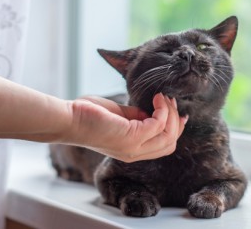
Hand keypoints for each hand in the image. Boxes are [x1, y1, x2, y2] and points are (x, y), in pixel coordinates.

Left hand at [61, 93, 187, 161]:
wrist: (69, 120)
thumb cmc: (90, 116)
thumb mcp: (121, 117)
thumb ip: (138, 117)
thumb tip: (154, 111)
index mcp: (133, 150)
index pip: (165, 146)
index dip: (176, 130)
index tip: (180, 113)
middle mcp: (136, 153)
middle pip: (170, 143)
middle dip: (176, 121)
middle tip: (170, 101)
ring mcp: (134, 148)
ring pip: (168, 135)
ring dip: (170, 113)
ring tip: (163, 97)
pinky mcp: (131, 138)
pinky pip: (158, 124)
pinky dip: (162, 109)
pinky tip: (156, 98)